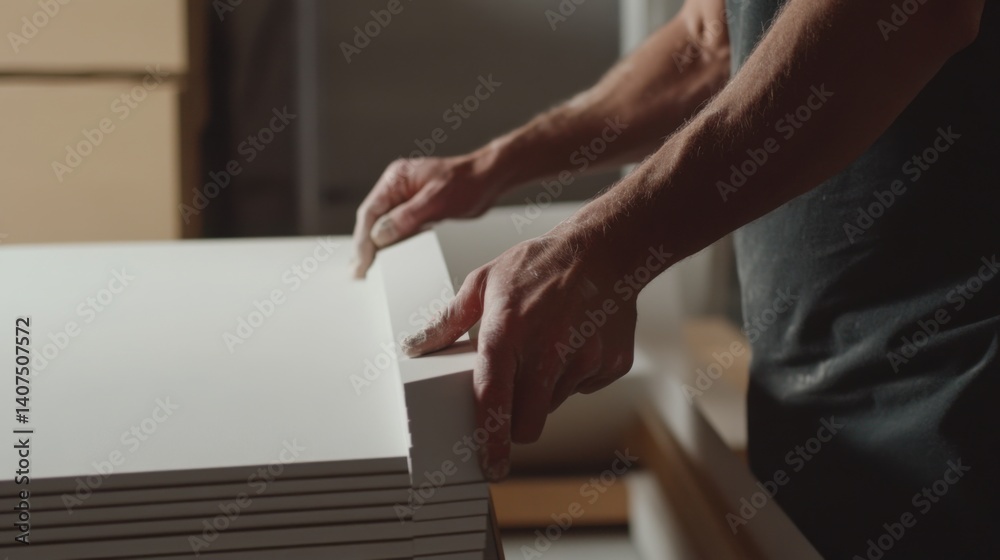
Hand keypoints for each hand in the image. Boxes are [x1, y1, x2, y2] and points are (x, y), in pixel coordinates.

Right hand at [351, 154, 500, 277]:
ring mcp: (405, 198)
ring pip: (382, 225)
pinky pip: (396, 228)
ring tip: (362, 270)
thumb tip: (380, 235)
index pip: (371, 212)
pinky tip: (384, 258)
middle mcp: (396, 187)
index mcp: (396, 179)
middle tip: (357, 272)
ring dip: (373, 247)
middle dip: (364, 246)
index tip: (361, 262)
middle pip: (372, 220)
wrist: (488, 179)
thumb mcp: (436, 201)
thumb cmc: (467, 183)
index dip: (363, 239)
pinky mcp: (415, 209)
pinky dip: (389, 244)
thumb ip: (406, 218)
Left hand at [401, 231, 645, 480]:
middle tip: (516, 392)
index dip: (490, 440)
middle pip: (529, 423)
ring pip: (555, 404)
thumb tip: (416, 346)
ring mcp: (584, 360)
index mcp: (508, 333)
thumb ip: (449, 321)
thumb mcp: (485, 282)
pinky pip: (584, 387)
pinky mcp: (610, 364)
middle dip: (518, 421)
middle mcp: (547, 352)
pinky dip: (575, 374)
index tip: (489, 466)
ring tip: (548, 345)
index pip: (494, 401)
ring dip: (545, 390)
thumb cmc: (541, 262)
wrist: (606, 248)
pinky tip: (574, 339)